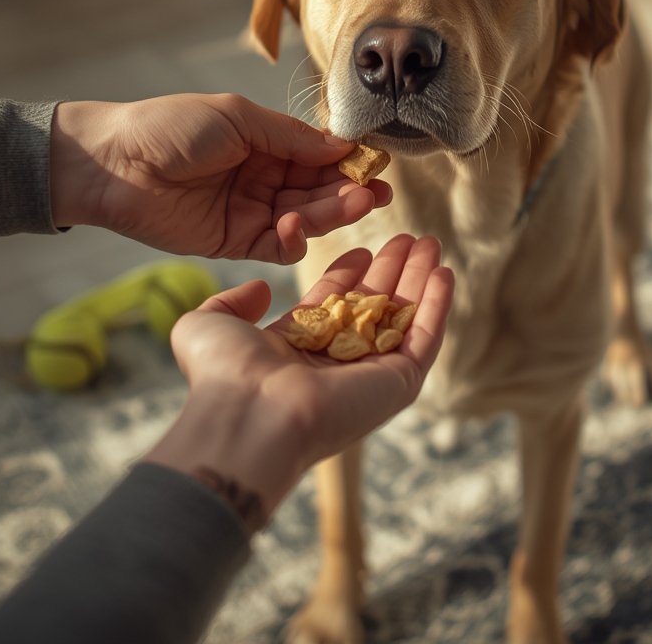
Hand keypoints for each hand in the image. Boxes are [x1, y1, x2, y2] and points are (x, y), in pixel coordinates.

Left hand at [50, 94, 390, 261]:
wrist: (113, 163)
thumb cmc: (170, 126)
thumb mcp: (237, 117)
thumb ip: (290, 136)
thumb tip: (343, 145)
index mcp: (266, 142)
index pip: (318, 153)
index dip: (348, 158)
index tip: (378, 161)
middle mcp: (264, 177)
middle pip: (318, 188)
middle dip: (349, 190)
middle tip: (378, 192)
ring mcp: (251, 211)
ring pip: (304, 217)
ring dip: (331, 213)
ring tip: (357, 204)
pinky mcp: (235, 242)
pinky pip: (275, 247)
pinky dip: (293, 240)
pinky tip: (299, 227)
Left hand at [145, 235, 453, 517]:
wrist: (249, 414)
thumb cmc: (223, 374)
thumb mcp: (208, 323)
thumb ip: (230, 302)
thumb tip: (259, 288)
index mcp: (296, 350)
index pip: (333, 305)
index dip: (350, 275)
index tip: (363, 248)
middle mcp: (336, 363)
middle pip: (374, 306)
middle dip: (392, 271)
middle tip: (409, 237)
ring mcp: (370, 374)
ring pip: (404, 318)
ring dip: (420, 280)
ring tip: (431, 242)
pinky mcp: (398, 383)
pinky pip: (425, 338)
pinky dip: (438, 306)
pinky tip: (444, 272)